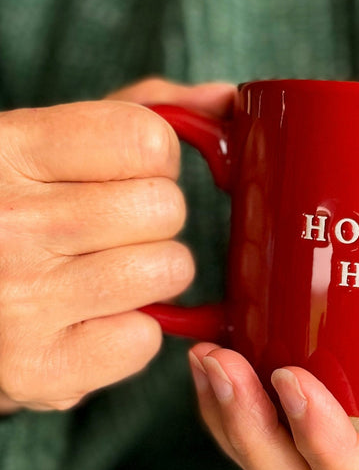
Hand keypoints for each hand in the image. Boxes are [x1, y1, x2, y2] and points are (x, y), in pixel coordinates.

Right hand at [0, 77, 234, 413]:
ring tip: (100, 273)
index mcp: (8, 151)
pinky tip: (90, 320)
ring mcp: (21, 300)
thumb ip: (135, 112)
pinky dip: (131, 334)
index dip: (155, 158)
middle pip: (165, 208)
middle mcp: (8, 222)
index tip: (125, 173)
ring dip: (152, 274)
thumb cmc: (14, 213)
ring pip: (168, 271)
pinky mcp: (38, 368)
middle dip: (154, 219)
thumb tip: (226, 101)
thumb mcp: (48, 146)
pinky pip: (145, 340)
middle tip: (107, 231)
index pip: (146, 140)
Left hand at [189, 314, 358, 469]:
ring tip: (206, 357)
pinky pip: (260, 440)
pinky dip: (227, 407)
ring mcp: (343, 465)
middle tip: (225, 366)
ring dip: (228, 420)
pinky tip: (212, 354)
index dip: (326, 449)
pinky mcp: (317, 435)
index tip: (295, 383)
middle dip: (255, 436)